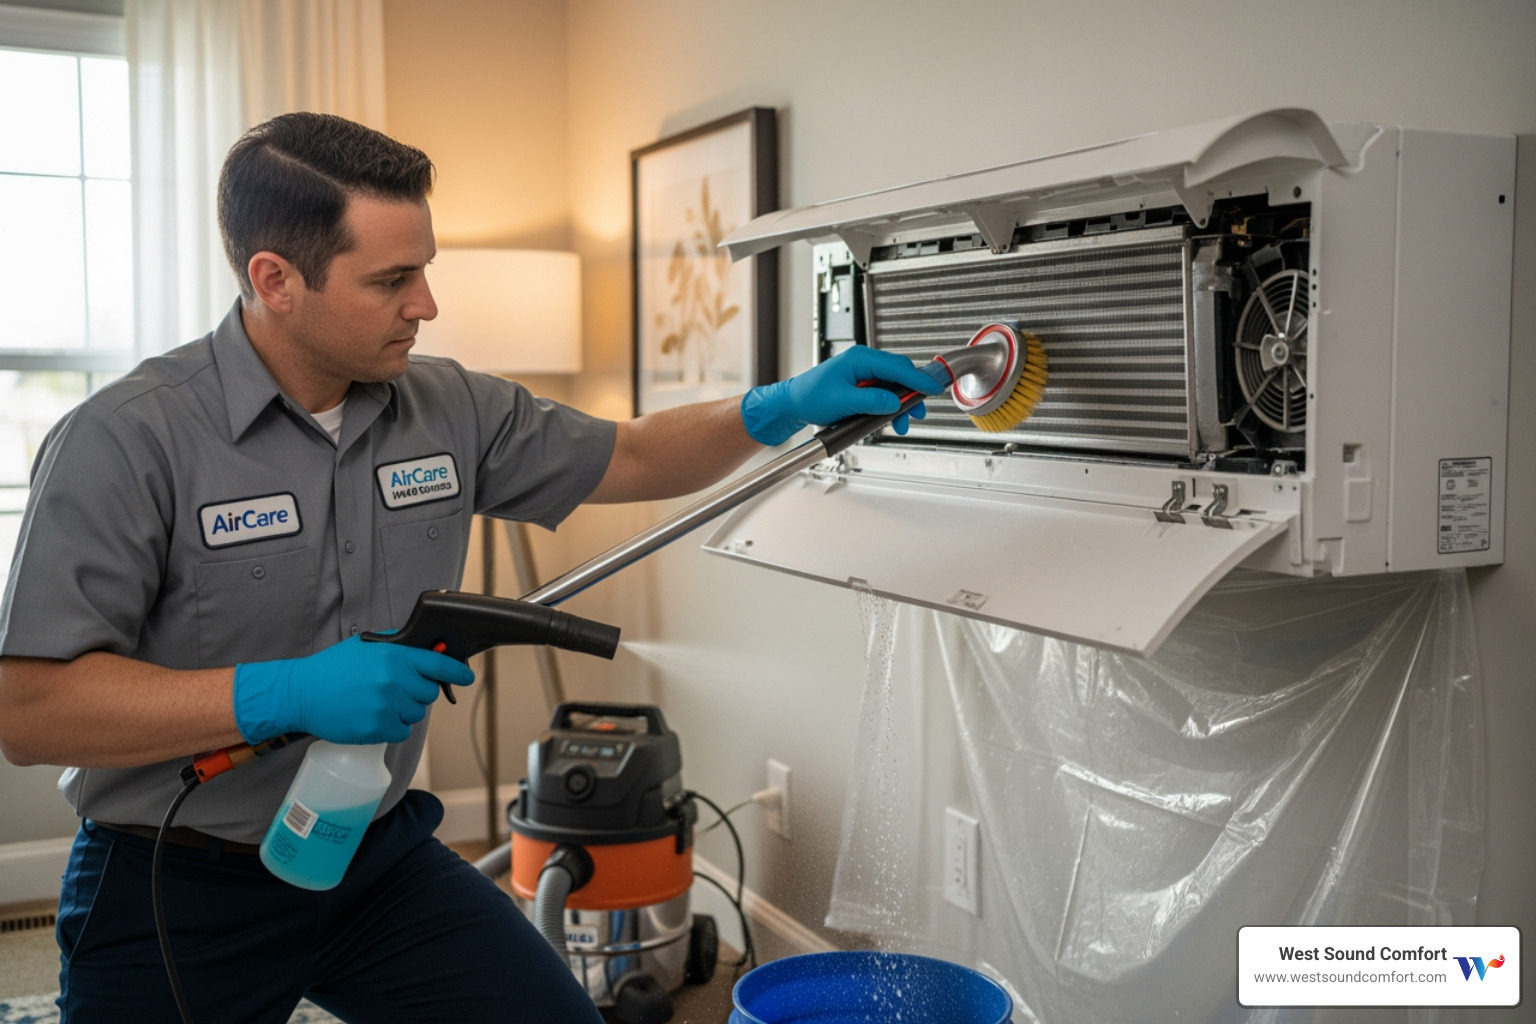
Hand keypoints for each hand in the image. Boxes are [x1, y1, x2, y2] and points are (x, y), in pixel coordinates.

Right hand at [233, 636, 474, 744]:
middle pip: (428, 693)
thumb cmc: (333, 669)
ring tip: (376, 702)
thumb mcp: (366, 646)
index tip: (467, 676)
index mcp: (395, 656)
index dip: (457, 671)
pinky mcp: (377, 728)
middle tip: (392, 689)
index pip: (438, 664)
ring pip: (415, 714)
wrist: (302, 693)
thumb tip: (428, 647)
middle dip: (416, 692)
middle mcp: (395, 680)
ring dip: (402, 711)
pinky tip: (372, 717)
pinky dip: (391, 728)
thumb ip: (399, 645)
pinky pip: (401, 732)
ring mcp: (386, 706)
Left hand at [740, 346, 945, 445]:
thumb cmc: (810, 397)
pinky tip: (889, 419)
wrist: (794, 403)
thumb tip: (894, 402)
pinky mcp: (862, 385)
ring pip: (893, 386)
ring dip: (900, 405)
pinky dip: (889, 406)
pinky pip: (883, 393)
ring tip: (901, 423)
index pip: (898, 367)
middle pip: (900, 375)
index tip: (933, 389)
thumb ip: (872, 401)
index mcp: (860, 359)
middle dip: (911, 395)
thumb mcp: (843, 402)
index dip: (918, 380)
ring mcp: (864, 373)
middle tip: (917, 413)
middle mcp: (864, 362)